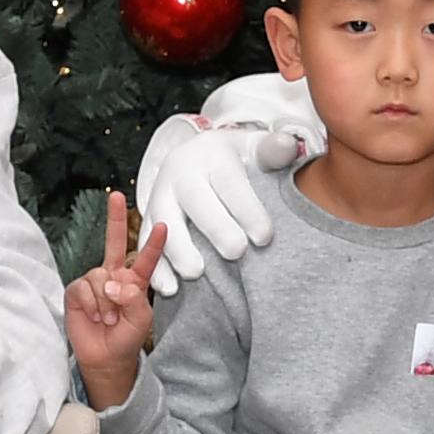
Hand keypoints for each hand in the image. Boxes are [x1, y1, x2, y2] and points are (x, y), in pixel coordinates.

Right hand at [63, 192, 167, 409]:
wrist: (105, 358)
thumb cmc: (126, 338)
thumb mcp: (141, 319)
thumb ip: (133, 298)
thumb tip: (113, 283)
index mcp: (134, 282)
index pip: (144, 258)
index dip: (153, 243)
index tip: (163, 226)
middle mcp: (113, 276)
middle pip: (113, 243)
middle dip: (114, 219)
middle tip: (116, 196)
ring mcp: (94, 282)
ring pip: (99, 276)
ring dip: (105, 301)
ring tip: (109, 318)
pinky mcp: (76, 291)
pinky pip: (83, 287)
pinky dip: (91, 303)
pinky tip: (94, 315)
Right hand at [135, 124, 304, 294]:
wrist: (197, 159)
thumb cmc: (236, 161)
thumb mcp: (255, 148)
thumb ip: (274, 149)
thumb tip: (287, 146)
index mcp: (212, 155)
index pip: (229, 181)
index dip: (246, 209)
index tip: (265, 236)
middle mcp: (181, 173)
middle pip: (195, 200)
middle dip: (215, 228)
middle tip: (236, 253)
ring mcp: (160, 195)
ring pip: (163, 221)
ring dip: (177, 249)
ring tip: (197, 272)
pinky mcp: (149, 219)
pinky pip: (146, 243)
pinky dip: (156, 267)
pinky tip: (169, 287)